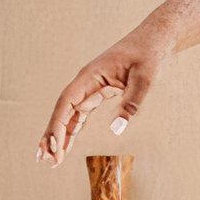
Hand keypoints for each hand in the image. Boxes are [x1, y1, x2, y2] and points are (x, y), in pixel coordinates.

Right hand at [36, 28, 171, 164]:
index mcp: (91, 75)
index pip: (67, 103)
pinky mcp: (99, 93)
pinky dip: (73, 129)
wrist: (155, 40)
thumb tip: (116, 131)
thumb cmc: (149, 54)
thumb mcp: (145, 78)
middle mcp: (86, 82)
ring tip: (50, 158)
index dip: (57, 124)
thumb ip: (131, 103)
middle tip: (44, 159)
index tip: (53, 145)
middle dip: (52, 135)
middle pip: (63, 111)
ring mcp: (91, 88)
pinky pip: (81, 114)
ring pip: (70, 115)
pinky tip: (65, 145)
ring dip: (60, 136)